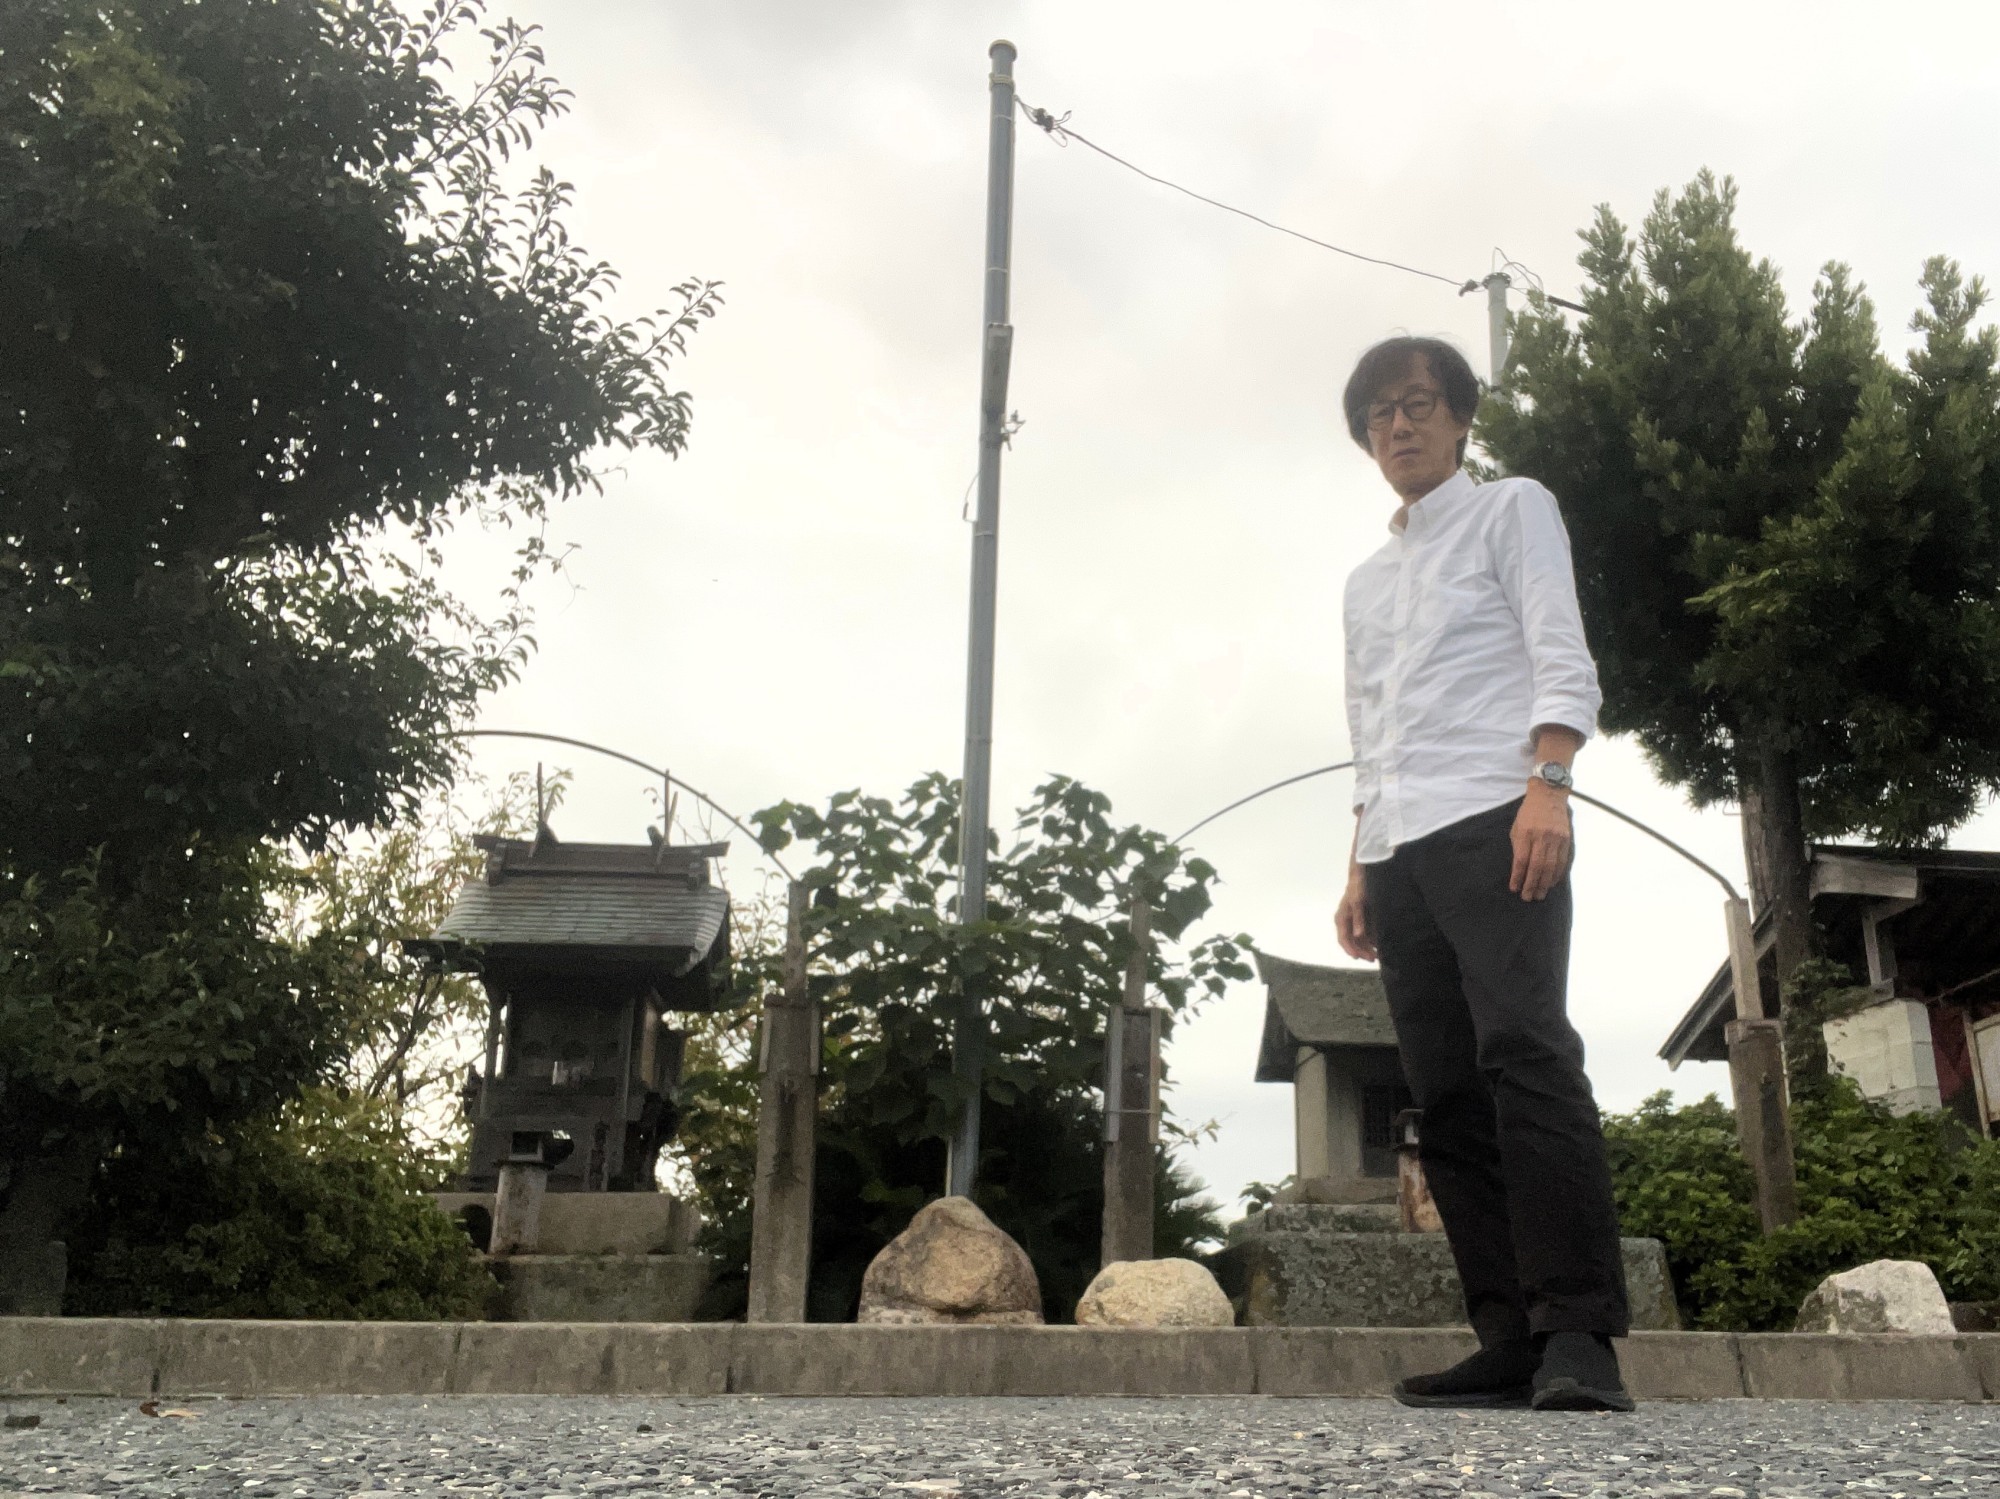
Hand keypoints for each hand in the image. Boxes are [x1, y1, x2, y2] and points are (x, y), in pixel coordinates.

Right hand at [1334, 865, 1376, 960]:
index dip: (1350, 950)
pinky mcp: (1361, 918)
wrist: (1362, 873)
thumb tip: (1357, 935)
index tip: (1358, 958)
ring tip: (1378, 954)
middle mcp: (1345, 921)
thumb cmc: (1358, 886)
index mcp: (1341, 919)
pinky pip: (1365, 933)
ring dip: (1367, 947)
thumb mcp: (1358, 902)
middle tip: (1373, 959)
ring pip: (1359, 939)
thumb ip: (1358, 919)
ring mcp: (1353, 920)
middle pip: (1352, 942)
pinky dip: (1371, 939)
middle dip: (1362, 951)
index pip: (1343, 939)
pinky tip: (1380, 943)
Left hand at [1509, 782, 1572, 900]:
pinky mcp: (1567, 839)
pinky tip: (1552, 883)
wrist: (1549, 794)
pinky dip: (1557, 874)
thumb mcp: (1517, 827)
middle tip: (1528, 897)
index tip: (1514, 888)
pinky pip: (1563, 861)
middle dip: (1532, 884)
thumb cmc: (1528, 812)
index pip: (1522, 860)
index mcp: (1526, 832)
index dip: (1518, 876)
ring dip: (1545, 883)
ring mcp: (1556, 838)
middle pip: (1537, 866)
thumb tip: (1520, 870)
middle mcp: (1542, 836)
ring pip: (1551, 866)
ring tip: (1540, 895)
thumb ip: (1518, 847)